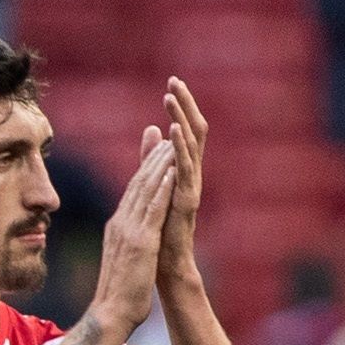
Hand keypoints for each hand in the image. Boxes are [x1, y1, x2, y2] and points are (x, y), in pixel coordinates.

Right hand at [87, 133, 176, 342]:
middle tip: (164, 133)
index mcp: (116, 229)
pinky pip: (154, 208)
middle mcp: (120, 224)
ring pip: (146, 190)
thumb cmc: (117, 295)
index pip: (131, 192)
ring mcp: (129, 232)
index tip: (154, 150)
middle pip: (137, 184)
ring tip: (172, 143)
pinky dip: (163, 186)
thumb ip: (126, 245)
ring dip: (160, 164)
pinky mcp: (141, 241)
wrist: (110, 314)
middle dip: (151, 157)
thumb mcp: (123, 262)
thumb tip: (129, 240)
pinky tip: (173, 170)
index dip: (143, 169)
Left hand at [159, 77, 208, 278]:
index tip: (172, 81)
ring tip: (171, 99)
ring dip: (181, 120)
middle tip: (175, 80)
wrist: (165, 263)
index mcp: (183, 169)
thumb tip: (151, 128)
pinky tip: (174, 133)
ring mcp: (191, 186)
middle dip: (184, 105)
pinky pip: (185, 171)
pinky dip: (180, 150)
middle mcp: (191, 173)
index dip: (180, 105)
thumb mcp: (154, 184)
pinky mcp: (186, 201)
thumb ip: (153, 157)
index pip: (185, 129)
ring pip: (191, 146)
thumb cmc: (161, 227)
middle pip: (193, 131)